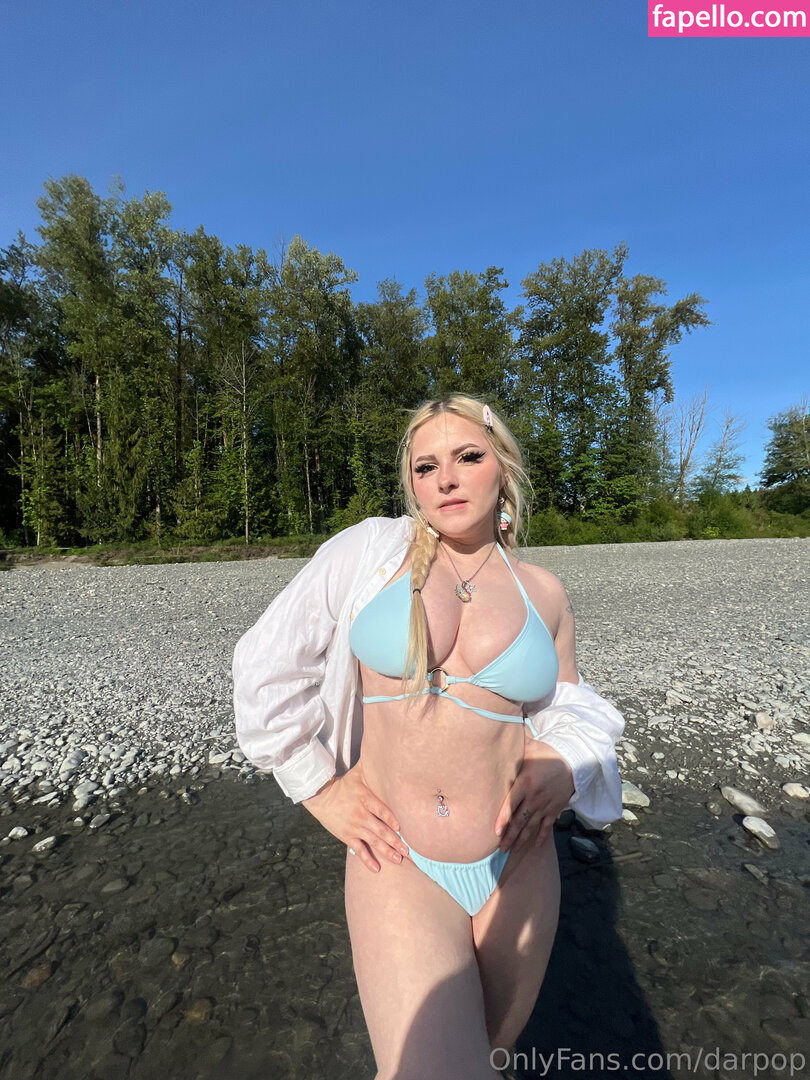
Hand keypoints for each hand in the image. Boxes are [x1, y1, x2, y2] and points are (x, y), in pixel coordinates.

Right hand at [301, 759, 407, 873]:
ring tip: (399, 859)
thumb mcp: (358, 773)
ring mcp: (354, 826)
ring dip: (386, 851)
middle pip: (381, 829)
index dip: (393, 820)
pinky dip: (368, 860)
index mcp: (366, 798)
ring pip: (373, 841)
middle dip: (395, 841)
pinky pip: (359, 850)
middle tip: (409, 850)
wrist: (320, 796)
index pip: (382, 810)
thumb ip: (372, 765)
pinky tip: (377, 868)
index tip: (404, 828)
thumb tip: (385, 750)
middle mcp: (361, 814)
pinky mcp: (346, 835)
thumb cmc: (343, 784)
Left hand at [494, 742, 575, 852]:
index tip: (495, 832)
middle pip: (519, 820)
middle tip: (500, 848)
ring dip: (521, 840)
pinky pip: (547, 826)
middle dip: (509, 836)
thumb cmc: (546, 754)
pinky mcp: (554, 809)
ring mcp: (545, 805)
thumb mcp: (529, 750)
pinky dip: (540, 837)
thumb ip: (512, 751)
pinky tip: (534, 847)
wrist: (572, 761)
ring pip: (531, 826)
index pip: (511, 805)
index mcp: (525, 783)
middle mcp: (534, 797)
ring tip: (511, 850)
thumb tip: (495, 742)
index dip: (502, 820)